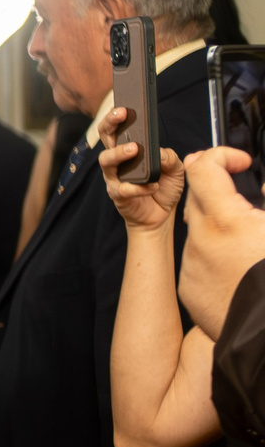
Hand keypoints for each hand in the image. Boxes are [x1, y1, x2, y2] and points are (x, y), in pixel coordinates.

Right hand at [94, 108, 185, 232]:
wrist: (160, 215)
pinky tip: (152, 186)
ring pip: (106, 161)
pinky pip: (122, 189)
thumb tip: (158, 152)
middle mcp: (117, 162)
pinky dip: (138, 187)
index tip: (124, 106)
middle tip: (121, 115)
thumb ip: (169, 156)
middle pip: (105, 138)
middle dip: (110, 124)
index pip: (118, 129)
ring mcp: (114, 178)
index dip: (116, 116)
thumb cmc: (163, 187)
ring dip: (119, 153)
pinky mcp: (117, 195)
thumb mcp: (175, 168)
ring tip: (134, 149)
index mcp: (129, 150)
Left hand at [178, 149, 264, 337]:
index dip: (221, 157)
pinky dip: (216, 256)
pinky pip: (197, 262)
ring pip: (198, 233)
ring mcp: (192, 267)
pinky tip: (240, 268)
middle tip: (243, 195)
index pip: (202, 169)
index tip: (239, 163)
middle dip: (219, 191)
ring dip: (220, 227)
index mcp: (227, 221)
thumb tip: (262, 182)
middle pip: (198, 199)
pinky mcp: (189, 290)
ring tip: (250, 242)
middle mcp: (200, 242)